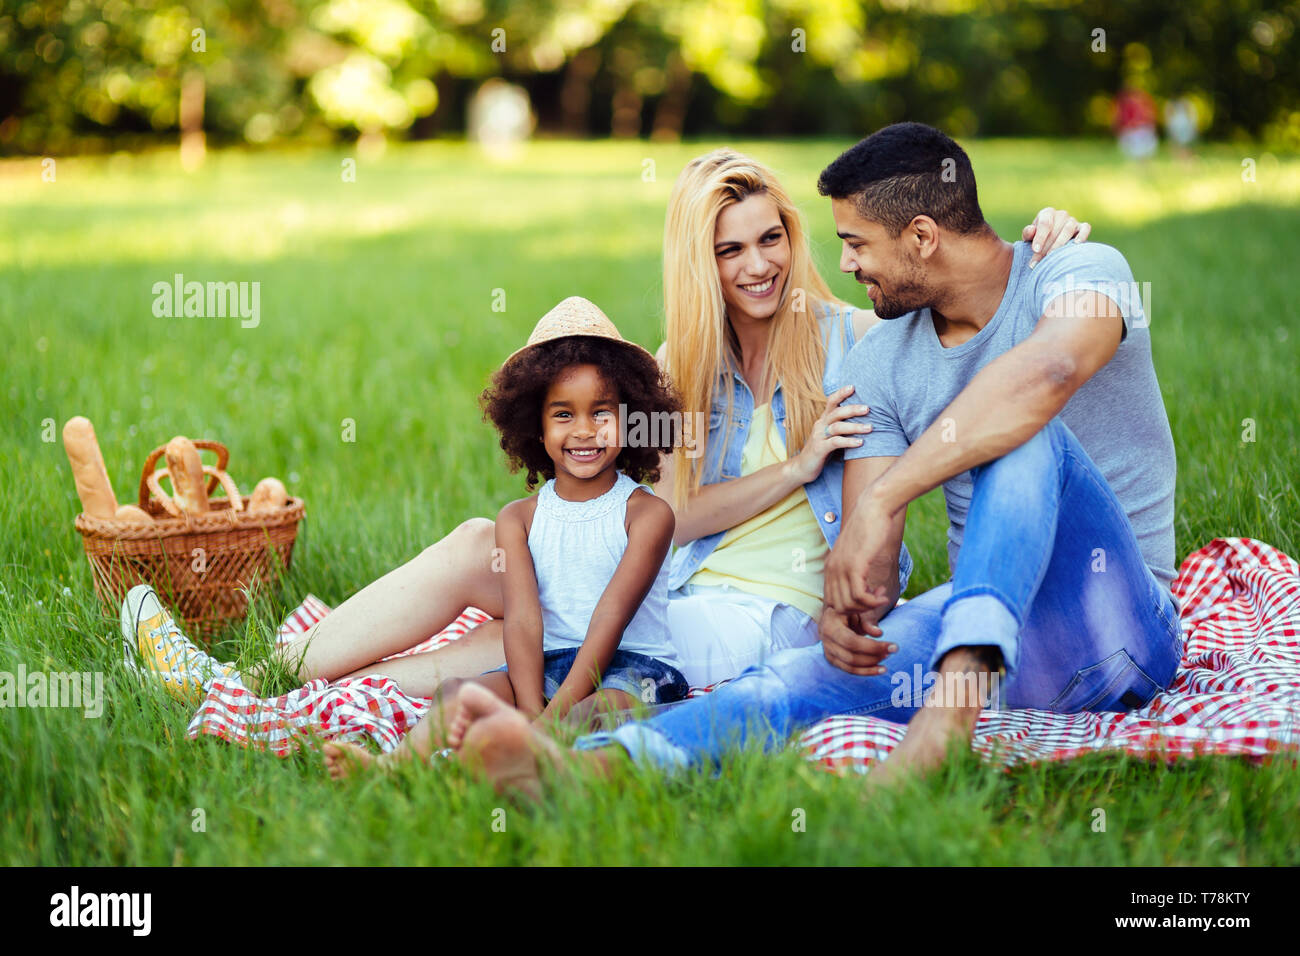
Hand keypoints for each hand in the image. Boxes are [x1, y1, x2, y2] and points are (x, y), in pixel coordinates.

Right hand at [787, 386, 871, 484]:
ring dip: (855, 427)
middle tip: (868, 408)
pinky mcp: (819, 449)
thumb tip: (864, 420)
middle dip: (853, 409)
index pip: (831, 402)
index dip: (841, 393)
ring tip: (870, 428)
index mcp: (823, 420)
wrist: (803, 467)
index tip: (853, 386)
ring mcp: (819, 437)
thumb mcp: (830, 435)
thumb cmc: (821, 450)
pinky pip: (835, 442)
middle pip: (836, 412)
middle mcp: (820, 425)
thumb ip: (842, 427)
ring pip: (837, 427)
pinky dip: (848, 441)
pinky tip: (860, 442)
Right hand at [819, 605, 897, 674]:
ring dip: (871, 665)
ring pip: (850, 666)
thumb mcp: (859, 609)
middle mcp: (825, 639)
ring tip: (887, 657)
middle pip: (851, 656)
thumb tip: (879, 633)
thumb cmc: (851, 608)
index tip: (893, 646)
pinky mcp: (832, 658)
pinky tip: (880, 669)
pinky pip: (849, 670)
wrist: (837, 611)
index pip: (852, 641)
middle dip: (874, 656)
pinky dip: (865, 671)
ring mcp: (827, 650)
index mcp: (830, 623)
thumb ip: (868, 620)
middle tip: (892, 651)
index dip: (873, 647)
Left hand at [824, 491, 898, 616]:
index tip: (868, 599)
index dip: (851, 607)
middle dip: (860, 610)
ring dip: (868, 606)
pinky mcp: (855, 565)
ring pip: (849, 605)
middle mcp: (832, 569)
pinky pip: (859, 596)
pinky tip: (883, 594)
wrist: (874, 508)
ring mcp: (841, 568)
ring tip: (881, 595)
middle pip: (839, 607)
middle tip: (876, 599)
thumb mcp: (856, 552)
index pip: (832, 602)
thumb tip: (859, 586)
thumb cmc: (869, 528)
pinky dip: (873, 601)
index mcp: (830, 567)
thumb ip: (853, 569)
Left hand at [1023, 207, 1091, 267]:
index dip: (1040, 237)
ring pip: (1068, 230)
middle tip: (1039, 262)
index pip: (1045, 223)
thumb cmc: (1038, 240)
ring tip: (1052, 257)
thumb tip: (1031, 231)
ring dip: (1059, 244)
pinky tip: (1076, 244)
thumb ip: (1028, 233)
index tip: (1035, 250)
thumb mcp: (1030, 237)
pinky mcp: (1082, 227)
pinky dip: (1082, 235)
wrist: (1051, 243)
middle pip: (1055, 229)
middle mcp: (1061, 215)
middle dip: (1046, 247)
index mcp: (1047, 213)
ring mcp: (1073, 220)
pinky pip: (1085, 228)